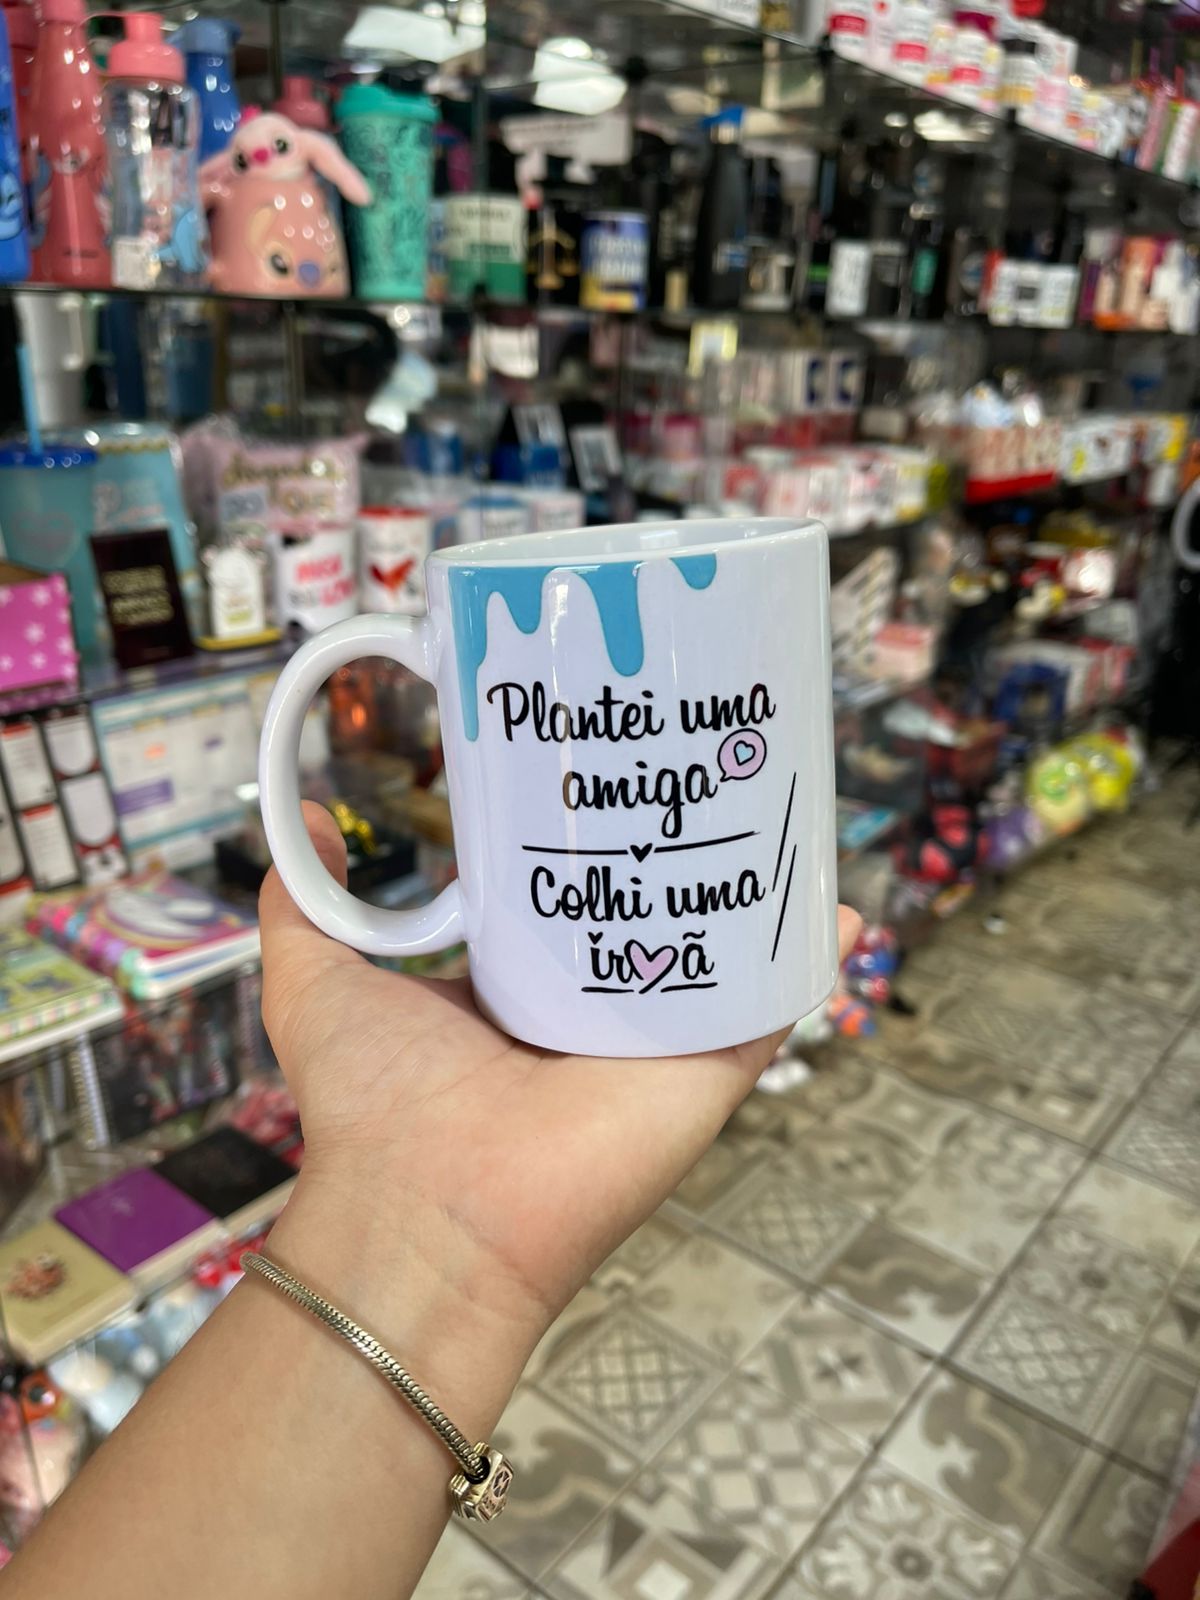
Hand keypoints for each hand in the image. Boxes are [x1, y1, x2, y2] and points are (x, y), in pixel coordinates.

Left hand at [260, 803, 860, 1365]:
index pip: (569, 889)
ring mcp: (654, 1036)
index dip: (588, 825)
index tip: (608, 753)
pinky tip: (831, 896)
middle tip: (706, 750)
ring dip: (757, 882)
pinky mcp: (705, 1069)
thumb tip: (305, 815)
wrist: (426, 1215)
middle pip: (653, 906)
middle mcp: (592, 1004)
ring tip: (781, 798)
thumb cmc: (371, 1104)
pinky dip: (808, 955)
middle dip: (681, 838)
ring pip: (722, 945)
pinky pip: (770, 1003)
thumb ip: (303, 901)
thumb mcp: (318, 980)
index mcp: (518, 982)